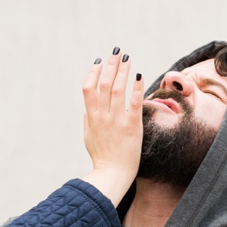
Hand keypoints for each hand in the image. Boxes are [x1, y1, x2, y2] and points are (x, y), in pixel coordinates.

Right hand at [78, 49, 143, 206]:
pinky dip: (136, 88)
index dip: (93, 72)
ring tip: (128, 58)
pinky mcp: (132, 126)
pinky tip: (139, 75)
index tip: (99, 61)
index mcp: (91, 117)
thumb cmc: (101, 157)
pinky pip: (134, 103)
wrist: (113, 174)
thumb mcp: (88, 137)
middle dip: (110, 65)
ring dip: (122, 71)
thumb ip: (87, 120)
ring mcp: (117, 120)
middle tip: (117, 52)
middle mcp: (103, 116)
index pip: (88, 88)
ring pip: (118, 89)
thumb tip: (87, 108)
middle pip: (105, 84)